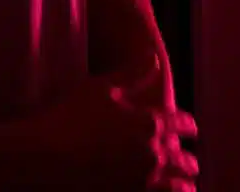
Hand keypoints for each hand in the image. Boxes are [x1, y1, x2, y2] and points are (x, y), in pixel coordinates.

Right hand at [29, 53, 198, 191]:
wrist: (49, 157)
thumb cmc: (71, 117)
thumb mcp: (99, 88)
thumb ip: (132, 75)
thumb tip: (154, 59)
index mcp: (148, 122)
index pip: (181, 123)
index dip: (187, 125)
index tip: (190, 128)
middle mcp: (154, 153)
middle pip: (184, 158)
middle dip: (187, 159)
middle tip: (189, 160)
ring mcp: (146, 180)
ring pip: (182, 184)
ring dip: (185, 181)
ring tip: (186, 182)